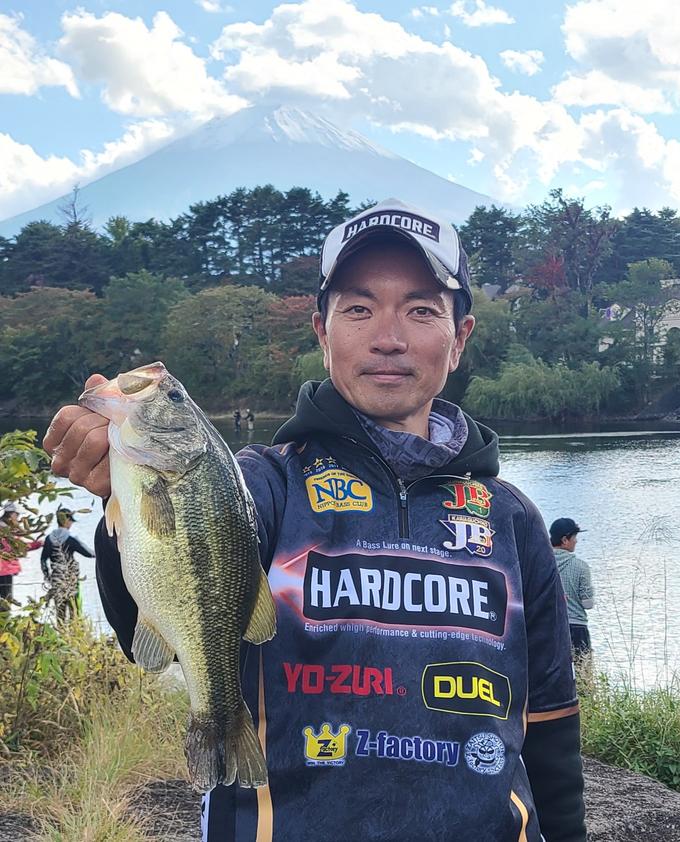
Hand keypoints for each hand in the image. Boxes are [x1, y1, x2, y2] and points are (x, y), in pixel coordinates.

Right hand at [43, 374, 110, 497]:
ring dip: (113, 436)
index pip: (67, 416)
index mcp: (54, 442)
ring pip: (93, 440)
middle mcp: (58, 461)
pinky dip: (118, 453)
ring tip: (119, 441)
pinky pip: (106, 459)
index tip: (102, 418)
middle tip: (116, 430)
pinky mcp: (93, 486)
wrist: (133, 469)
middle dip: (104, 423)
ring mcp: (74, 475)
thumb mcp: (104, 416)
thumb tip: (95, 379)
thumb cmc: (113, 438)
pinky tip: (121, 457)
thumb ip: (98, 398)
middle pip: (81, 427)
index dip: (90, 412)